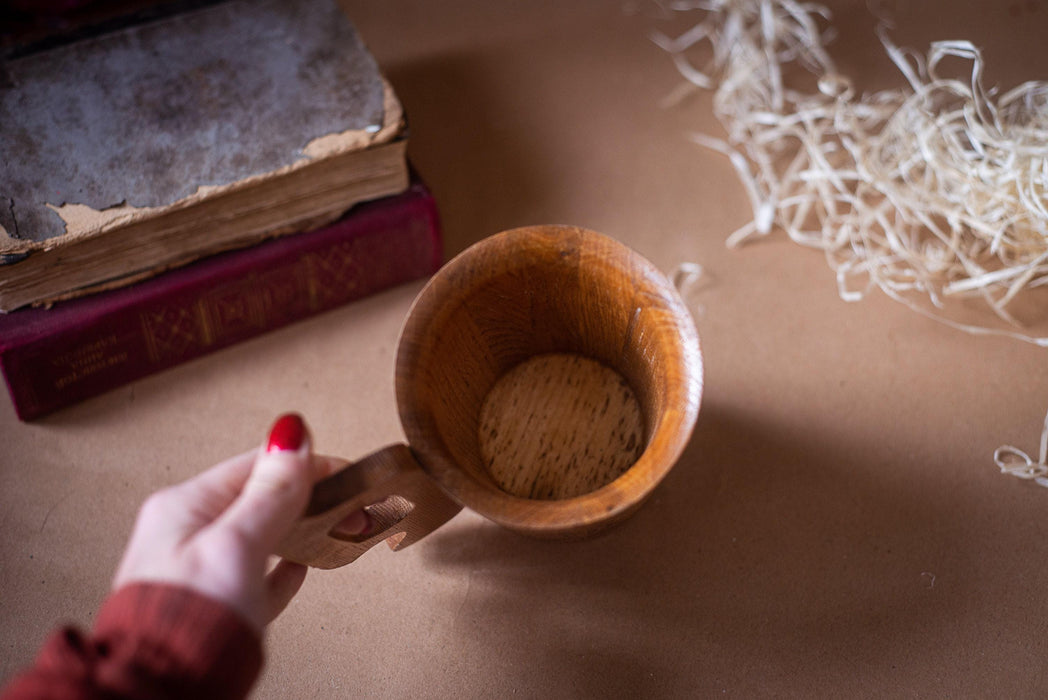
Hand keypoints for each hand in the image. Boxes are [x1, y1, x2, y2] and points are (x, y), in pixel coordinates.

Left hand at [112, 413, 367, 630]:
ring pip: (260, 534)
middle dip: (307, 494)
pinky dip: (282, 567)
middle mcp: (185, 534)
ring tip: (334, 521)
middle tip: (350, 498)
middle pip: (257, 499)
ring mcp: (198, 570)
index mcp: (183, 508)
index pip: (254, 466)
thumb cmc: (188, 620)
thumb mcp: (237, 544)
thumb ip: (270, 492)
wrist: (164, 691)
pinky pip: (255, 574)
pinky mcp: (214, 606)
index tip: (344, 469)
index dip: (303, 463)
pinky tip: (299, 565)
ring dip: (299, 525)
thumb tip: (291, 433)